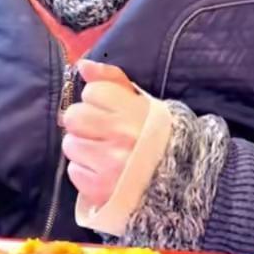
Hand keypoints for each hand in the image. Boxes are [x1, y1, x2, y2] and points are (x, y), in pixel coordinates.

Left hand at [62, 59, 148, 208]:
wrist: (182, 180)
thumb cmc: (159, 137)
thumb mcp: (144, 102)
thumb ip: (111, 79)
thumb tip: (81, 65)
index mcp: (135, 111)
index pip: (92, 92)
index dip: (99, 100)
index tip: (112, 111)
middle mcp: (122, 135)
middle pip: (74, 116)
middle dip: (84, 122)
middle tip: (101, 131)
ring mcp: (110, 163)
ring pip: (70, 144)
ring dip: (83, 147)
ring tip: (103, 152)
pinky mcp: (101, 188)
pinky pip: (74, 171)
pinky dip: (85, 171)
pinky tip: (103, 170)